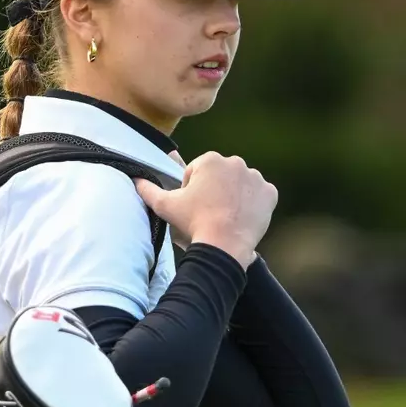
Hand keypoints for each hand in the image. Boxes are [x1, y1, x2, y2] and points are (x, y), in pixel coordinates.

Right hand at [134, 150, 275, 267]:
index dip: (192, 190)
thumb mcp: (164, 206)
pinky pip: (260, 195)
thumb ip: (148, 190)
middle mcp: (235, 162)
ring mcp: (255, 177)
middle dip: (214, 190)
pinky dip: (253, 204)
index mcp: (210, 160)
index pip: (197, 172)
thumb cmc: (193, 223)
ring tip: (224, 217)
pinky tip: (241, 217)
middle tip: (208, 213)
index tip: (193, 206)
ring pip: (240, 184)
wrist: (223, 246)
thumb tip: (136, 179)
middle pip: (220, 176)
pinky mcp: (269, 193)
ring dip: (233, 196)